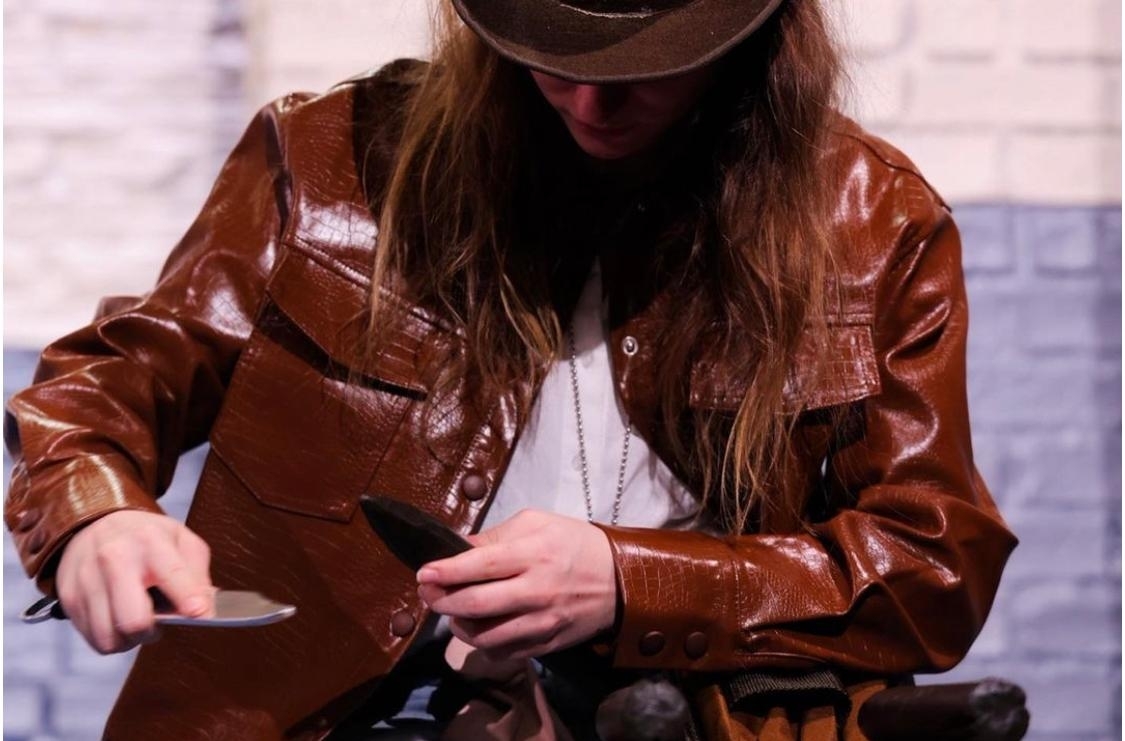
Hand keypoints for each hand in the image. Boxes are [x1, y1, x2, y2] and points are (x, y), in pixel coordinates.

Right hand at [55, 510, 213, 653]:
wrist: (96, 521)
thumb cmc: (146, 536)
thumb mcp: (182, 540)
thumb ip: (198, 574)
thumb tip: (204, 609)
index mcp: (150, 542)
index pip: (171, 575)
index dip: (188, 599)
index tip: (198, 613)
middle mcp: (115, 559)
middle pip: (134, 619)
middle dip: (152, 632)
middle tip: (158, 623)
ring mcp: (88, 580)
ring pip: (110, 637)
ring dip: (129, 640)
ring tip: (137, 622)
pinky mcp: (70, 597)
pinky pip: (93, 638)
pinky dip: (110, 637)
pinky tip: (117, 619)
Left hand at [417, 509, 616, 660]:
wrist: (620, 579)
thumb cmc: (574, 543)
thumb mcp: (537, 523)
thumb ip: (495, 536)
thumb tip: (456, 549)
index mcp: (534, 553)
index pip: (480, 565)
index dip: (446, 571)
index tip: (423, 574)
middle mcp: (537, 590)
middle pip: (477, 604)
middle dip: (442, 601)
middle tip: (427, 594)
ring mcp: (542, 622)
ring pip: (486, 635)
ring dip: (457, 626)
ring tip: (450, 612)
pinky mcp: (546, 644)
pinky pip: (504, 652)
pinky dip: (482, 644)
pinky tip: (477, 628)